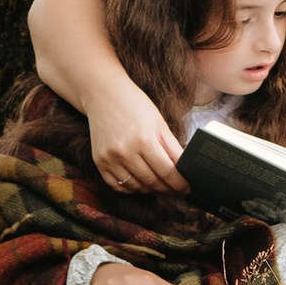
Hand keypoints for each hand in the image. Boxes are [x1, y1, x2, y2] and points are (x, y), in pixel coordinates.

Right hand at [84, 75, 184, 195]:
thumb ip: (172, 148)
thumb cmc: (135, 105)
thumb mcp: (159, 123)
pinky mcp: (99, 162)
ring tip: (160, 186)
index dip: (179, 184)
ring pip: (136, 187)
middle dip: (167, 189)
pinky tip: (141, 184)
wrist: (104, 94)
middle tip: (176, 190)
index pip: (166, 171)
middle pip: (152, 182)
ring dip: (151, 190)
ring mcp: (110, 158)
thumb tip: (184, 170)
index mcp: (144, 139)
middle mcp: (125, 152)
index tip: (186, 189)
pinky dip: (132, 188)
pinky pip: (117, 185)